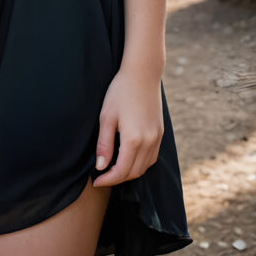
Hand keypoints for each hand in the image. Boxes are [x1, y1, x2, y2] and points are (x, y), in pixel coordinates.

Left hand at [92, 66, 163, 186]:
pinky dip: (141, 163)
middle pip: (133, 173)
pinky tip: (129, 157)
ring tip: (113, 168)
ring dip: (129, 172)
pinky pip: (152, 158)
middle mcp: (149, 142)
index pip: (121, 172)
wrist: (142, 74)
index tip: (95, 181)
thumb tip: (100, 167)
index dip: (107, 180)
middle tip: (102, 175)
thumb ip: (104, 144)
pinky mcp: (161, 133)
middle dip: (117, 178)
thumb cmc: (121, 91)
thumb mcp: (107, 116)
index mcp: (134, 139)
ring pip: (144, 168)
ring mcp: (157, 138)